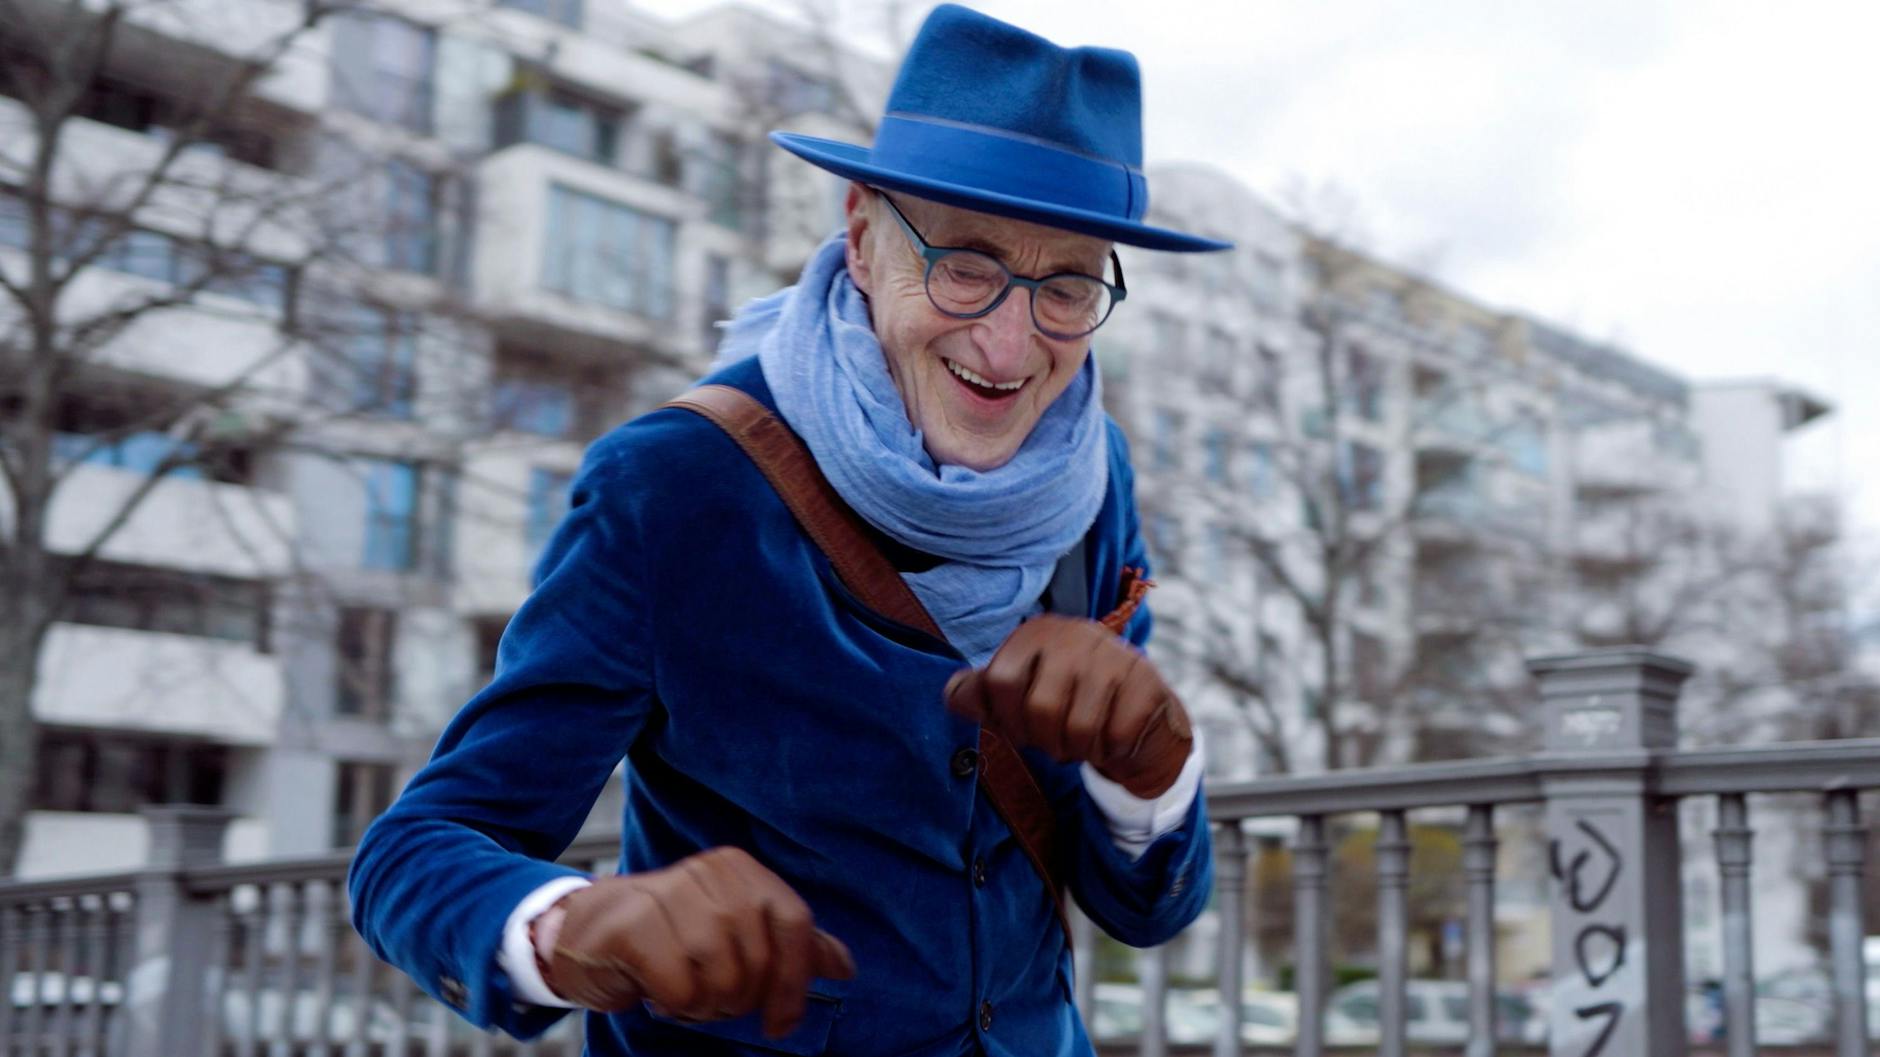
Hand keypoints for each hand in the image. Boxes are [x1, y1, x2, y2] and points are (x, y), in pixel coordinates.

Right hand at [539, 846, 854, 1037]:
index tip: (784, 1021)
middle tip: (712, 1001)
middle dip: (742, 998)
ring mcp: (669, 893)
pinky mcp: (633, 925)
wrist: (583, 933)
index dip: (797, 980)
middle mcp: (709, 872)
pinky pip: (681, 988)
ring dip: (707, 1004)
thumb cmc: (667, 936)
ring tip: (685, 995)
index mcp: (740, 870)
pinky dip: (676, 1004)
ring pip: (723, 975)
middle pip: (759, 958)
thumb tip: (844, 967)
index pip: (795, 923)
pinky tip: (658, 992)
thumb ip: (788, 946)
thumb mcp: (732, 932)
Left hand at [944, 614, 1192, 798]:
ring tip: (1086, 738)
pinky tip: (1115, 736)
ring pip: (1079, 728)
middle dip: (1047, 741)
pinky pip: (1116, 735)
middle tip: (1059, 739)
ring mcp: (1114, 655)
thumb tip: (952, 695)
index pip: (999, 682)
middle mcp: (1074, 635)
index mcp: (1035, 633)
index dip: (1007, 719)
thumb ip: (980, 695)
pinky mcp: (1146, 681)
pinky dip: (1113, 750)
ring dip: (1080, 749)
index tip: (1022, 729)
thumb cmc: (1068, 704)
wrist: (1138, 714)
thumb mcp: (1018, 696)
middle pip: (1040, 710)